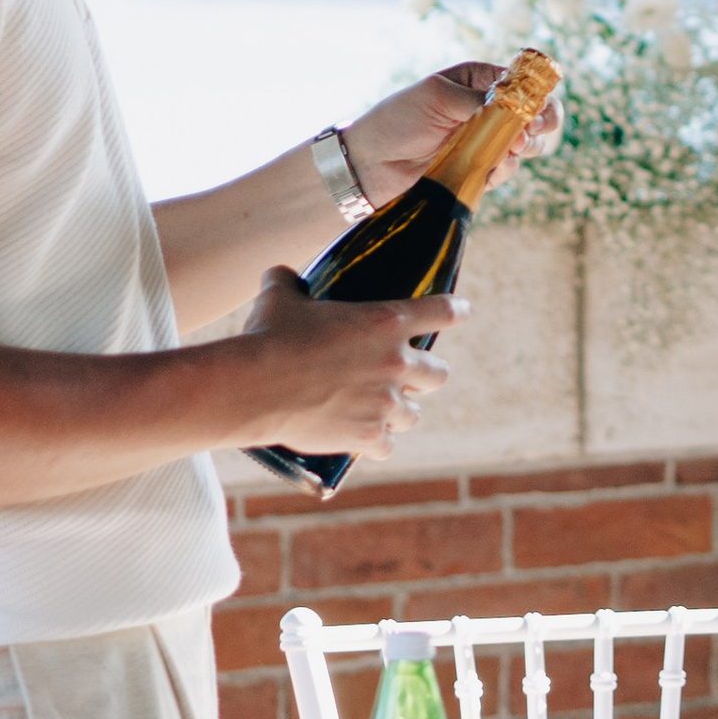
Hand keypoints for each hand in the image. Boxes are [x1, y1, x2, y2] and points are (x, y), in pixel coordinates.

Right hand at [237, 267, 456, 460]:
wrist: (255, 388)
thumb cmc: (269, 337)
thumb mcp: (280, 297)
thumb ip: (288, 282)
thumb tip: (278, 273)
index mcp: (387, 321)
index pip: (443, 312)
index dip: (456, 312)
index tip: (462, 313)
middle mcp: (396, 363)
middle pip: (439, 375)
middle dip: (426, 376)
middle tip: (408, 376)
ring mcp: (385, 403)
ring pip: (413, 414)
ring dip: (400, 411)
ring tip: (383, 411)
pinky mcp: (368, 435)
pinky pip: (387, 446)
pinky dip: (378, 443)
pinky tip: (368, 442)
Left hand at [342, 62, 559, 206]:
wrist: (370, 164)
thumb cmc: (397, 119)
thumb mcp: (436, 98)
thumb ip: (477, 100)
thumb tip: (516, 111)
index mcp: (478, 81)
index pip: (523, 82)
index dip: (538, 95)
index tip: (539, 113)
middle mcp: (486, 108)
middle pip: (533, 113)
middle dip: (539, 125)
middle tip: (529, 137)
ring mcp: (484, 140)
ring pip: (525, 144)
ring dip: (524, 149)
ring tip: (507, 154)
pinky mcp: (478, 167)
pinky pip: (505, 169)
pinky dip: (504, 171)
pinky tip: (489, 172)